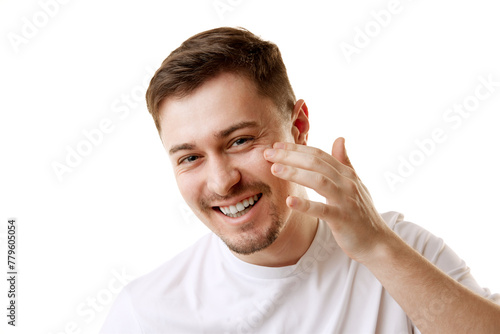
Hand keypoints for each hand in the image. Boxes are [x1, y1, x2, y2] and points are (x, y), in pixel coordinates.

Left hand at [263, 137, 393, 262]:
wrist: (377, 242)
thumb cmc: (362, 214)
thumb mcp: (355, 184)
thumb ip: (345, 161)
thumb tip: (340, 138)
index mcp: (346, 174)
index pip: (318, 155)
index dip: (297, 149)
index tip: (276, 146)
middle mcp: (347, 183)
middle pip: (316, 163)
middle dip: (290, 156)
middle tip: (268, 153)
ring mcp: (345, 200)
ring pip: (319, 181)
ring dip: (295, 173)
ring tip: (275, 170)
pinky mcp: (343, 219)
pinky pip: (323, 210)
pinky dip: (306, 205)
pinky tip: (289, 201)